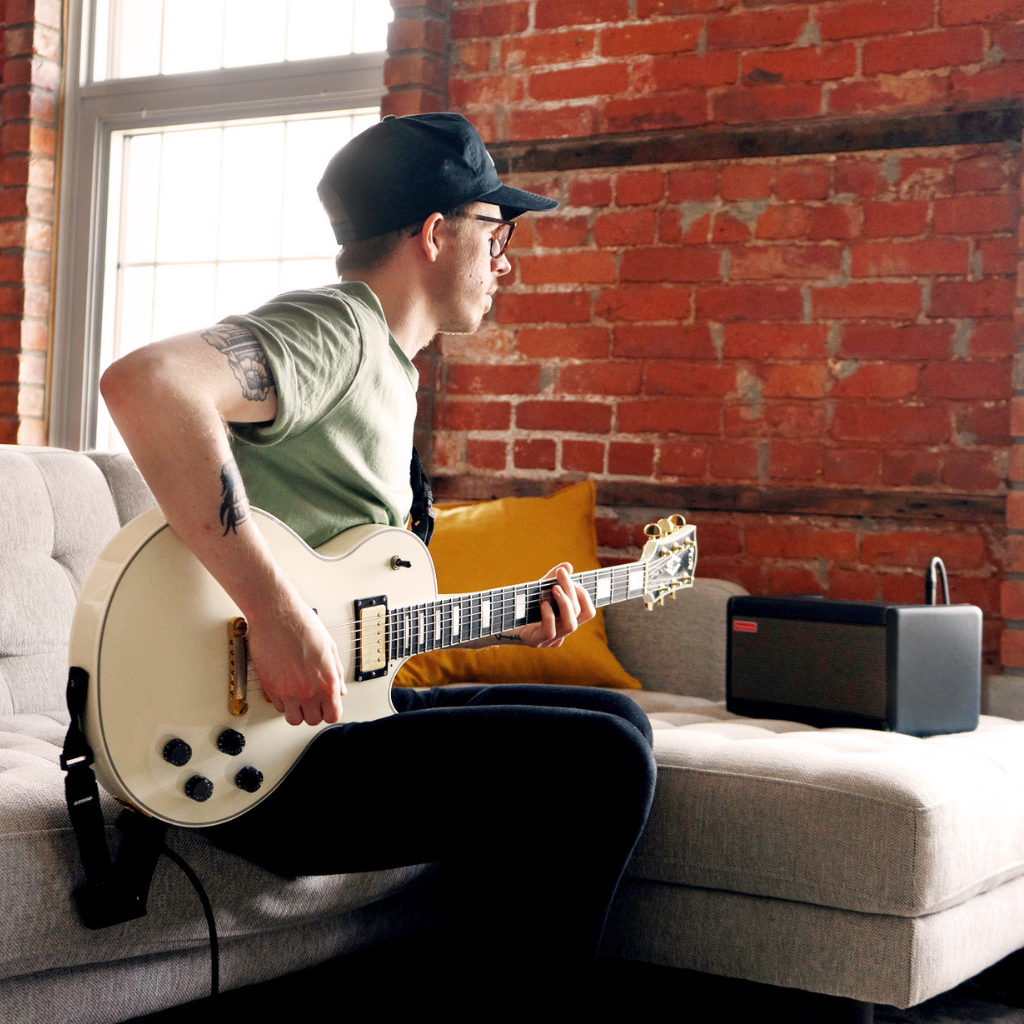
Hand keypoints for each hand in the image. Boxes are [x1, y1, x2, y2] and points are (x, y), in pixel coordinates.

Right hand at [245, 599, 345, 726]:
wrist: (276, 614)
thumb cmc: (302, 624)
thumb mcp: (329, 647)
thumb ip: (337, 673)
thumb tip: (340, 690)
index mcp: (326, 682)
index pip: (332, 715)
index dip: (330, 711)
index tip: (328, 705)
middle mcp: (307, 691)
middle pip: (312, 720)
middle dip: (314, 711)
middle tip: (313, 699)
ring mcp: (286, 691)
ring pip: (293, 719)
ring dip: (296, 710)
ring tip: (298, 697)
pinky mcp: (269, 687)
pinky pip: (277, 706)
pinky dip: (282, 701)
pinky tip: (286, 687)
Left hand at [515, 563, 595, 648]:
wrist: (494, 622)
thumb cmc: (518, 606)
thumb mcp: (537, 590)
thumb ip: (552, 579)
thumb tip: (568, 566)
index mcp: (564, 621)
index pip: (588, 612)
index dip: (584, 594)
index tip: (572, 579)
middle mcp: (561, 632)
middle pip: (580, 614)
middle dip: (572, 590)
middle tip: (561, 574)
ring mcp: (548, 639)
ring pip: (571, 625)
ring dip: (565, 603)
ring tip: (554, 588)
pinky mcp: (534, 641)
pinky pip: (550, 631)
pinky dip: (549, 615)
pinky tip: (542, 603)